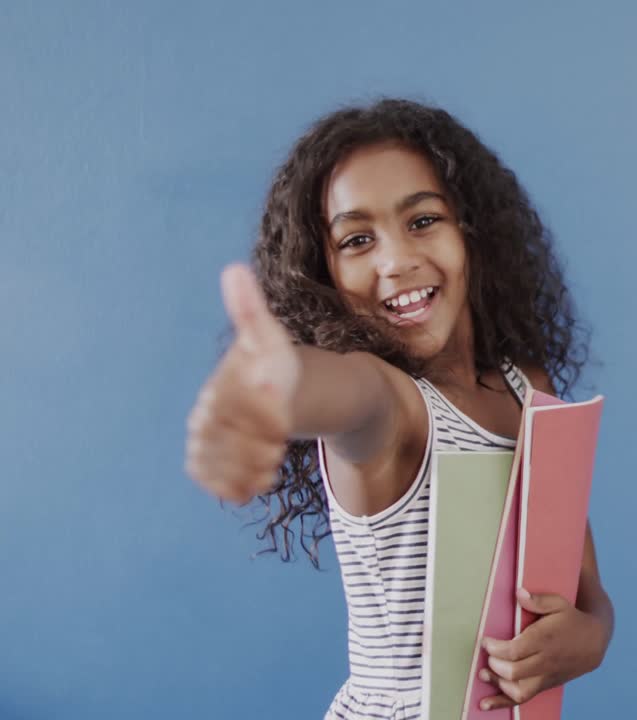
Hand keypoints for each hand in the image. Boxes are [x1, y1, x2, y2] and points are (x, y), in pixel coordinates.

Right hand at [185, 264, 299, 504]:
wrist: (267, 394)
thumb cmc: (270, 363)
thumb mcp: (268, 337)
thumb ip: (251, 312)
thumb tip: (234, 269)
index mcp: (217, 387)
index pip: (232, 407)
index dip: (262, 413)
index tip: (282, 409)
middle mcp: (203, 417)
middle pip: (230, 443)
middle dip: (261, 446)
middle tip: (280, 443)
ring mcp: (203, 443)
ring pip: (222, 468)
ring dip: (251, 471)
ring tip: (272, 463)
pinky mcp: (206, 465)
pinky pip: (216, 484)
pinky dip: (238, 488)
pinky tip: (259, 481)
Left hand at [477, 588, 608, 710]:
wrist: (594, 642)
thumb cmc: (573, 620)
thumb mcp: (559, 604)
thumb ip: (538, 600)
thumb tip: (518, 593)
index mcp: (545, 640)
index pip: (513, 651)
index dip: (494, 648)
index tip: (486, 640)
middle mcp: (545, 661)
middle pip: (512, 671)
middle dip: (494, 663)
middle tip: (489, 653)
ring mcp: (546, 676)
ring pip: (517, 690)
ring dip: (497, 683)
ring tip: (485, 673)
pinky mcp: (545, 685)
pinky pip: (522, 699)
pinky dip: (502, 702)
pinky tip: (486, 703)